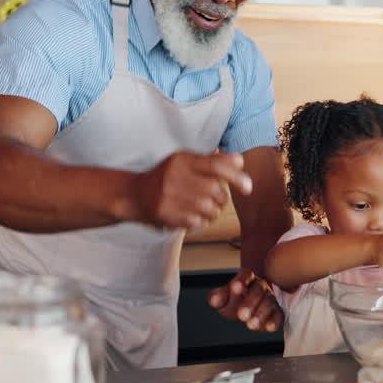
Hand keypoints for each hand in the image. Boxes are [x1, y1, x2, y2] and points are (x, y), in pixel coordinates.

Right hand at [130, 150, 252, 229]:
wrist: (133, 194)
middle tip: (218, 200)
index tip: (248, 187)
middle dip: (222, 199)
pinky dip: (200, 221)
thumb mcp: (186, 162)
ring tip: (207, 210)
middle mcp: (174, 176)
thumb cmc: (166, 176)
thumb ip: (213, 161)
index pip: (216, 166)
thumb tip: (240, 162)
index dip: (236, 176)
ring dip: (214, 213)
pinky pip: (195, 222)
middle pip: (215, 191)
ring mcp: (168, 195)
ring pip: (208, 209)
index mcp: (182, 160)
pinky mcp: (164, 213)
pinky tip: (193, 216)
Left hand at [209, 269, 281, 331]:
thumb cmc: (233, 302)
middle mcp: (260, 286)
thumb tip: (214, 300)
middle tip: (241, 315)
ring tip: (250, 325)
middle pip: (258, 289)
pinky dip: (274, 321)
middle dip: (250, 302)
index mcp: (246, 279)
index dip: (241, 279)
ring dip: (260, 314)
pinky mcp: (277, 312)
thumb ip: (216, 298)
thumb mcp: (222, 300)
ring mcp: (270, 298)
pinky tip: (268, 327)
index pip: (246, 275)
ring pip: (268, 303)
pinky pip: (278, 315)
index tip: (235, 285)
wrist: (245, 311)